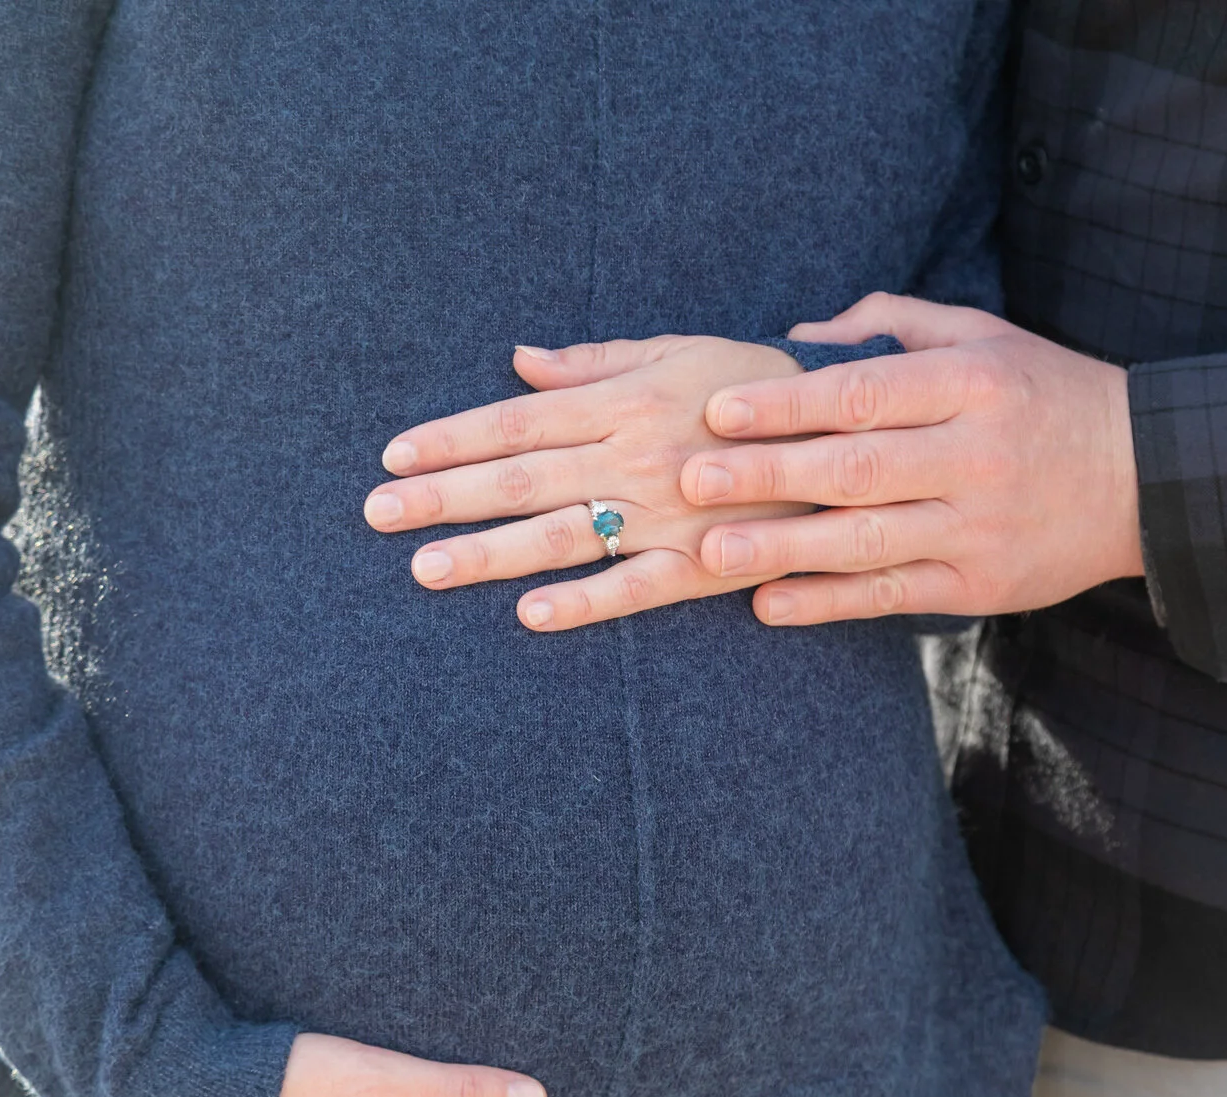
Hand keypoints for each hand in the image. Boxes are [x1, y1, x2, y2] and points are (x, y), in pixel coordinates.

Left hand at [364, 337, 807, 630]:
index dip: (452, 439)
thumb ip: (594, 361)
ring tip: (425, 570)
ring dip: (490, 554)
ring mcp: (667, 514)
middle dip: (444, 497)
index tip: (392, 457)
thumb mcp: (677, 351)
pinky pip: (636, 587)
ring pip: (563, 535)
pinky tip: (531, 615)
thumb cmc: (753, 386)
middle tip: (377, 515)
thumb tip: (519, 361)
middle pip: (522, 478)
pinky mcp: (703, 564)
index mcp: (624, 401)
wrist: (849, 432)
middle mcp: (634, 456)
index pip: (518, 421)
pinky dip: (585, 602)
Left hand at [687, 293, 1141, 624]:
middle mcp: (975, 457)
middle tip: (691, 478)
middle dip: (769, 475)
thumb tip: (797, 334)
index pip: (864, 393)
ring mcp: (979, 528)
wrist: (1148, 477)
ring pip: (869, 540)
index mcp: (972, 384)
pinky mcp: (982, 586)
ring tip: (710, 552)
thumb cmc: (1044, 394)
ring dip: (784, 548)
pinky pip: (894, 595)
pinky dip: (830, 602)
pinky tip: (771, 604)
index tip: (719, 410)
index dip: (788, 403)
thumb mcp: (982, 335)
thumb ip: (891, 323)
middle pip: (857, 468)